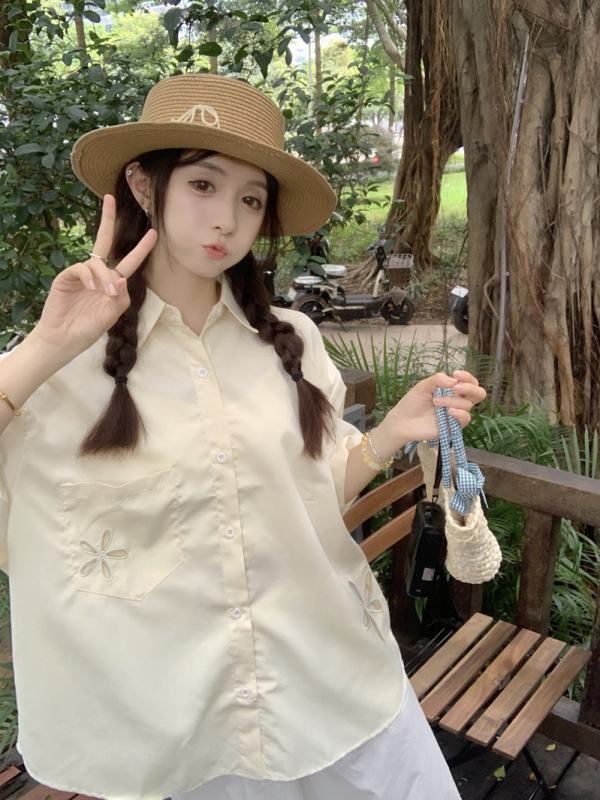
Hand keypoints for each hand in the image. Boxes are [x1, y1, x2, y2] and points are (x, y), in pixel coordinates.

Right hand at [29, 194, 156, 365]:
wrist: (65, 339)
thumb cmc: (88, 329)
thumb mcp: (111, 316)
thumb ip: (120, 299)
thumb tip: (121, 279)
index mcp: (113, 283)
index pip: (129, 262)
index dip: (141, 248)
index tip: (153, 232)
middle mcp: (98, 275)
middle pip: (104, 242)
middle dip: (107, 220)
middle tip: (109, 198)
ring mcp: (81, 275)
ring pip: (97, 262)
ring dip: (105, 276)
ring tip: (106, 293)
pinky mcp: (67, 277)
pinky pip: (81, 269)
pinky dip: (88, 277)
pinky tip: (91, 288)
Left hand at [383, 370, 486, 447]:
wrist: (402, 421)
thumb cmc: (413, 403)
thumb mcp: (423, 386)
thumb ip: (437, 380)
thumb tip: (454, 380)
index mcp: (452, 390)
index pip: (470, 382)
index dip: (467, 377)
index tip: (456, 374)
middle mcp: (457, 401)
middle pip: (478, 393)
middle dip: (470, 388)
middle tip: (456, 388)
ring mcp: (457, 414)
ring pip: (468, 404)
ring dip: (452, 401)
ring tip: (436, 402)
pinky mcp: (454, 427)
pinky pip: (466, 419)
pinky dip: (460, 413)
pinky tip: (449, 411)